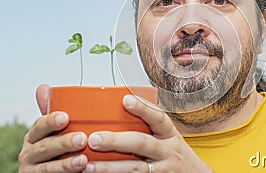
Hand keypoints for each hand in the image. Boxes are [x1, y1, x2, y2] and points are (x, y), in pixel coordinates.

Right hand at [18, 84, 88, 171]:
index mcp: (34, 137)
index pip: (40, 126)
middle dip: (63, 143)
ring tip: (83, 160)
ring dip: (66, 164)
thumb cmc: (57, 148)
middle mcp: (29, 153)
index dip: (51, 121)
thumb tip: (44, 87)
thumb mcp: (54, 130)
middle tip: (82, 138)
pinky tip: (80, 172)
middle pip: (45, 147)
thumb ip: (51, 112)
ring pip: (47, 167)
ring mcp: (32, 170)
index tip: (65, 117)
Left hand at [82, 95, 212, 172]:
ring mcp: (163, 171)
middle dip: (116, 141)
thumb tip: (124, 108)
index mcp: (170, 135)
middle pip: (142, 144)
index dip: (143, 108)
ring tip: (88, 166)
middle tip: (94, 139)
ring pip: (135, 169)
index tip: (125, 100)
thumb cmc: (177, 157)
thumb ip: (152, 129)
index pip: (158, 118)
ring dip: (110, 167)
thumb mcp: (170, 139)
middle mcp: (168, 152)